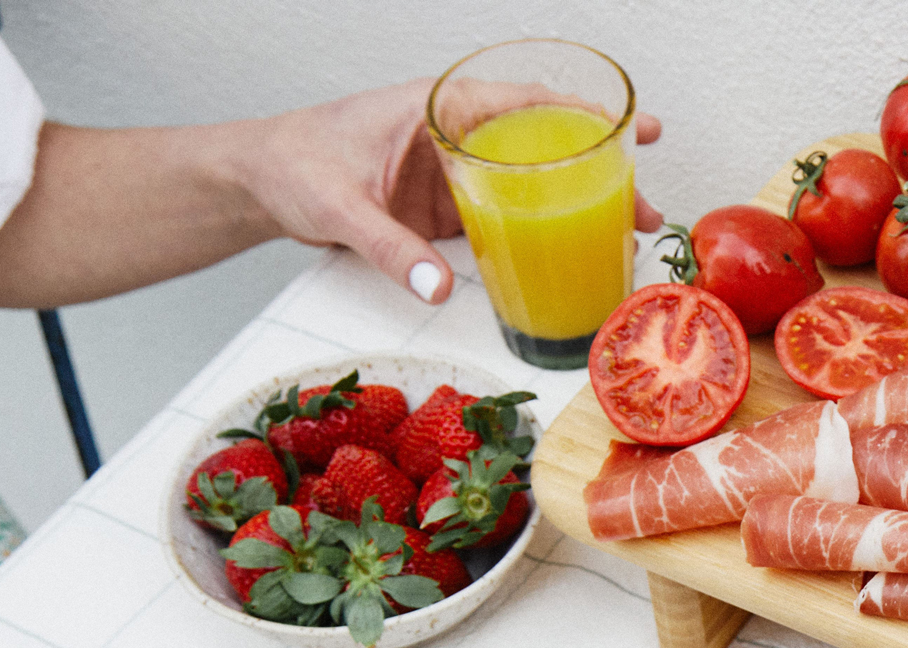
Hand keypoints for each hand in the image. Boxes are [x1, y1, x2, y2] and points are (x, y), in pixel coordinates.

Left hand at [238, 81, 663, 303]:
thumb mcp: (338, 205)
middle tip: (647, 199)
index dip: (582, 114)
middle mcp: (453, 135)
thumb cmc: (292, 165)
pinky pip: (507, 213)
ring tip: (629, 228)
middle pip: (543, 145)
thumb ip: (387, 247)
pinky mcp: (446, 208)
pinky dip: (543, 230)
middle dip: (600, 168)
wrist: (259, 182)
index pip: (525, 102)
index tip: (632, 124)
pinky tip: (573, 251)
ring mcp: (453, 171)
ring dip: (579, 203)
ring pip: (532, 181)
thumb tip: (437, 286)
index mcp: (435, 109)